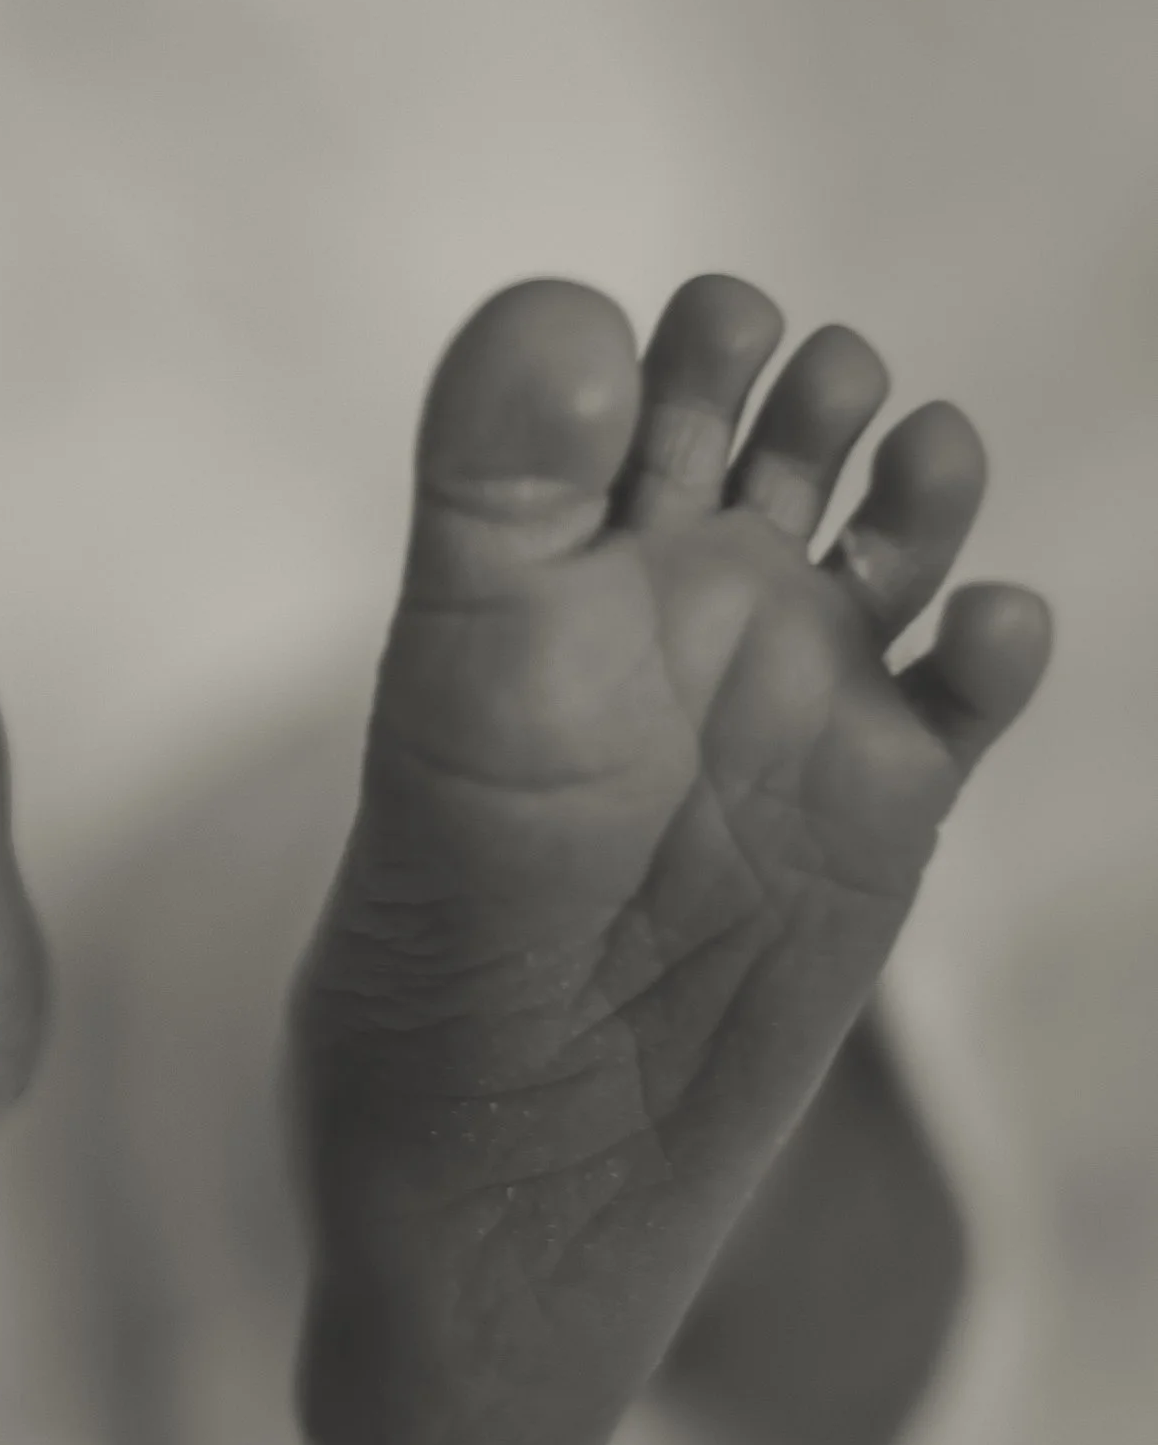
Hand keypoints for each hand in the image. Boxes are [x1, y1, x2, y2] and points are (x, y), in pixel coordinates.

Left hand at [292, 275, 1050, 1444]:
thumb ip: (491, 485)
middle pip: (772, 440)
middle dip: (801, 387)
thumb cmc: (445, 915)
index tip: (702, 328)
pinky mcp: (885, 801)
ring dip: (921, 481)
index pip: (630, 400)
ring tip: (912, 447)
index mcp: (558, 571)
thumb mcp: (457, 670)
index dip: (672, 344)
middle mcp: (680, 616)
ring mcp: (793, 701)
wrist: (516, 1142)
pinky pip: (969, 687)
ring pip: (891, 538)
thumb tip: (563, 301)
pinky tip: (988, 626)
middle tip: (808, 372)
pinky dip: (999, 642)